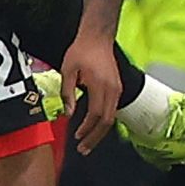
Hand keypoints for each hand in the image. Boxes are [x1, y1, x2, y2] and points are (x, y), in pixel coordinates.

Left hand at [61, 35, 121, 154]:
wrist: (97, 37)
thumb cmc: (81, 51)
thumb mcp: (68, 70)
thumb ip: (68, 93)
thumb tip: (68, 114)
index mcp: (100, 85)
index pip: (96, 115)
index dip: (87, 129)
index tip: (77, 137)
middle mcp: (112, 89)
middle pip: (107, 122)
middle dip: (94, 138)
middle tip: (83, 149)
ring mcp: (117, 89)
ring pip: (111, 118)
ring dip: (99, 132)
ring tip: (87, 143)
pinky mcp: (117, 88)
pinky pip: (112, 110)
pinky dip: (103, 122)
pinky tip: (93, 128)